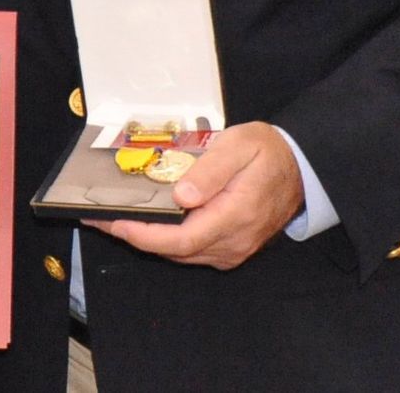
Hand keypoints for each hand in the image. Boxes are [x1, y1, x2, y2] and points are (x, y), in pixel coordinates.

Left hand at [89, 121, 304, 269]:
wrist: (300, 168)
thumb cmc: (267, 152)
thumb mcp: (240, 145)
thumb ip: (212, 170)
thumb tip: (181, 195)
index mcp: (235, 216)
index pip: (182, 239)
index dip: (145, 236)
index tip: (116, 223)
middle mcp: (233, 241)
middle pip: (175, 251)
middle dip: (134, 236)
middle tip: (99, 217)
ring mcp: (233, 249)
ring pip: (181, 253)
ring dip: (147, 238)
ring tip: (114, 217)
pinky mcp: (230, 248)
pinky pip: (191, 249)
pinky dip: (165, 239)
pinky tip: (147, 221)